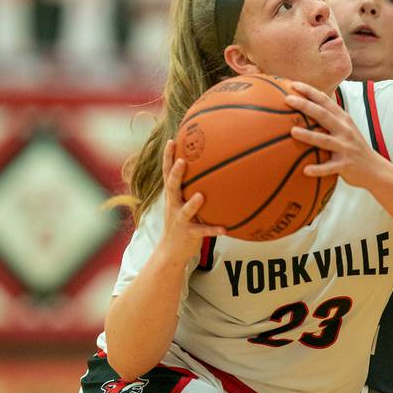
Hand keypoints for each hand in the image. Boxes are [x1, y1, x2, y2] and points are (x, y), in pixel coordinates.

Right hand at [158, 140, 225, 265]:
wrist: (171, 251)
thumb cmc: (181, 221)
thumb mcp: (181, 202)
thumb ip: (191, 186)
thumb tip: (209, 166)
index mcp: (173, 197)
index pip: (168, 174)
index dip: (168, 158)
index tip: (172, 140)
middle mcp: (173, 206)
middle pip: (172, 187)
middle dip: (176, 174)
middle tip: (182, 160)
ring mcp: (180, 220)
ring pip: (185, 211)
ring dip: (192, 204)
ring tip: (201, 196)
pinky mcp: (189, 234)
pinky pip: (202, 231)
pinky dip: (212, 230)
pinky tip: (224, 229)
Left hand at [285, 82, 383, 188]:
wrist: (375, 169)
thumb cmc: (353, 147)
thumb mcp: (345, 129)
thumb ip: (329, 119)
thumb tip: (305, 109)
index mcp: (343, 119)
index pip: (325, 101)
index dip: (310, 91)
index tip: (293, 84)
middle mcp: (345, 130)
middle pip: (323, 115)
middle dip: (305, 105)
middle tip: (287, 99)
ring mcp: (345, 147)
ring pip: (325, 140)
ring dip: (309, 136)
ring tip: (293, 131)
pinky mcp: (346, 165)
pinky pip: (330, 167)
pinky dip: (318, 169)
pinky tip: (306, 171)